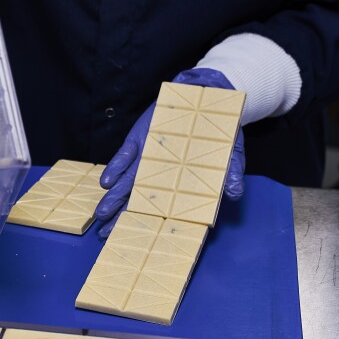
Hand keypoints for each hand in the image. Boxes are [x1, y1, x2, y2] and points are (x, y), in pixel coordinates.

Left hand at [94, 68, 245, 237]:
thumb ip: (230, 172)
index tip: (137, 240)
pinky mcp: (138, 141)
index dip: (149, 224)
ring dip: (113, 198)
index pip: (161, 210)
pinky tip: (106, 182)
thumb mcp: (230, 152)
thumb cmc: (218, 132)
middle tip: (105, 235)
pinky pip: (124, 156)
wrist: (207, 98)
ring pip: (126, 182)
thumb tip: (236, 192)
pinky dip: (115, 167)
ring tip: (102, 214)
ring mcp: (145, 159)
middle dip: (120, 218)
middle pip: (136, 201)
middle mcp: (157, 176)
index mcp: (178, 185)